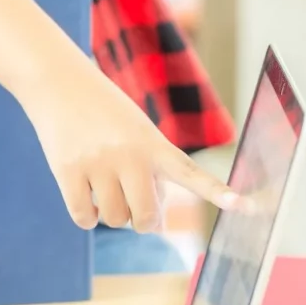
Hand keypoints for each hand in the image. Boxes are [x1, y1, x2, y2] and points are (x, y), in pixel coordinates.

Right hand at [22, 63, 237, 232]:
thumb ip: (150, 171)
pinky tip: (86, 201)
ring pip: (114, 218)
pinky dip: (87, 217)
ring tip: (105, 189)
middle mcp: (129, 155)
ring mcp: (97, 163)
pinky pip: (84, 217)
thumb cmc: (105, 112)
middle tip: (135, 207)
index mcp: (154, 143)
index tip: (245, 207)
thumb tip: (147, 220)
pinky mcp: (67, 170)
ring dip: (111, 214)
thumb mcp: (137, 132)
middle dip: (142, 220)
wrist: (60, 83)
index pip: (191, 173)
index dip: (217, 192)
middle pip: (145, 217)